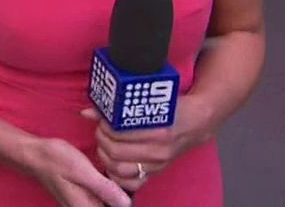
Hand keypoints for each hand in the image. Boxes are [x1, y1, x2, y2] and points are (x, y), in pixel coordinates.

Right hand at [27, 138, 130, 206]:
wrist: (34, 154)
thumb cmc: (56, 160)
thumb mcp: (82, 171)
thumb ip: (104, 189)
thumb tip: (126, 204)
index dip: (123, 201)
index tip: (125, 187)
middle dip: (120, 196)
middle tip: (118, 177)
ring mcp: (83, 204)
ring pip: (106, 204)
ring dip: (114, 193)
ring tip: (114, 176)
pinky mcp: (82, 196)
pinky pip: (100, 199)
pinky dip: (107, 189)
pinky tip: (107, 176)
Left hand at [81, 96, 213, 192]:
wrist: (197, 123)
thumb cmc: (173, 108)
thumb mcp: (151, 101)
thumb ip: (119, 107)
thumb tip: (87, 113)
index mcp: (158, 130)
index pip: (121, 133)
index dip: (105, 125)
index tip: (103, 119)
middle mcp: (159, 150)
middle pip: (116, 151)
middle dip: (102, 139)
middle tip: (101, 130)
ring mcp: (157, 164)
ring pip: (120, 169)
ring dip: (105, 156)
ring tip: (104, 144)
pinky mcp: (156, 172)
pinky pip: (131, 183)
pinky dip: (117, 176)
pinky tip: (112, 162)